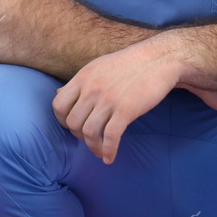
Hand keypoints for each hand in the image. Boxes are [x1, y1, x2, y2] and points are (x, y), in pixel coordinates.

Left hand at [52, 39, 180, 163]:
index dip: (62, 120)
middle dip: (78, 136)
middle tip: (90, 138)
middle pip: (73, 122)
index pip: (58, 105)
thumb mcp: (98, 67)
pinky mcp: (126, 110)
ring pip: (89, 132)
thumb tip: (58, 94)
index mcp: (83, 77)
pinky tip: (109, 158)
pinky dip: (108, 151)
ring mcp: (108, 100)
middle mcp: (92, 89)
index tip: (73, 126)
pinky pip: (111, 137)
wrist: (159, 58)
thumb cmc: (129, 63)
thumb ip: (79, 82)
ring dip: (92, 147)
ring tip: (99, 151)